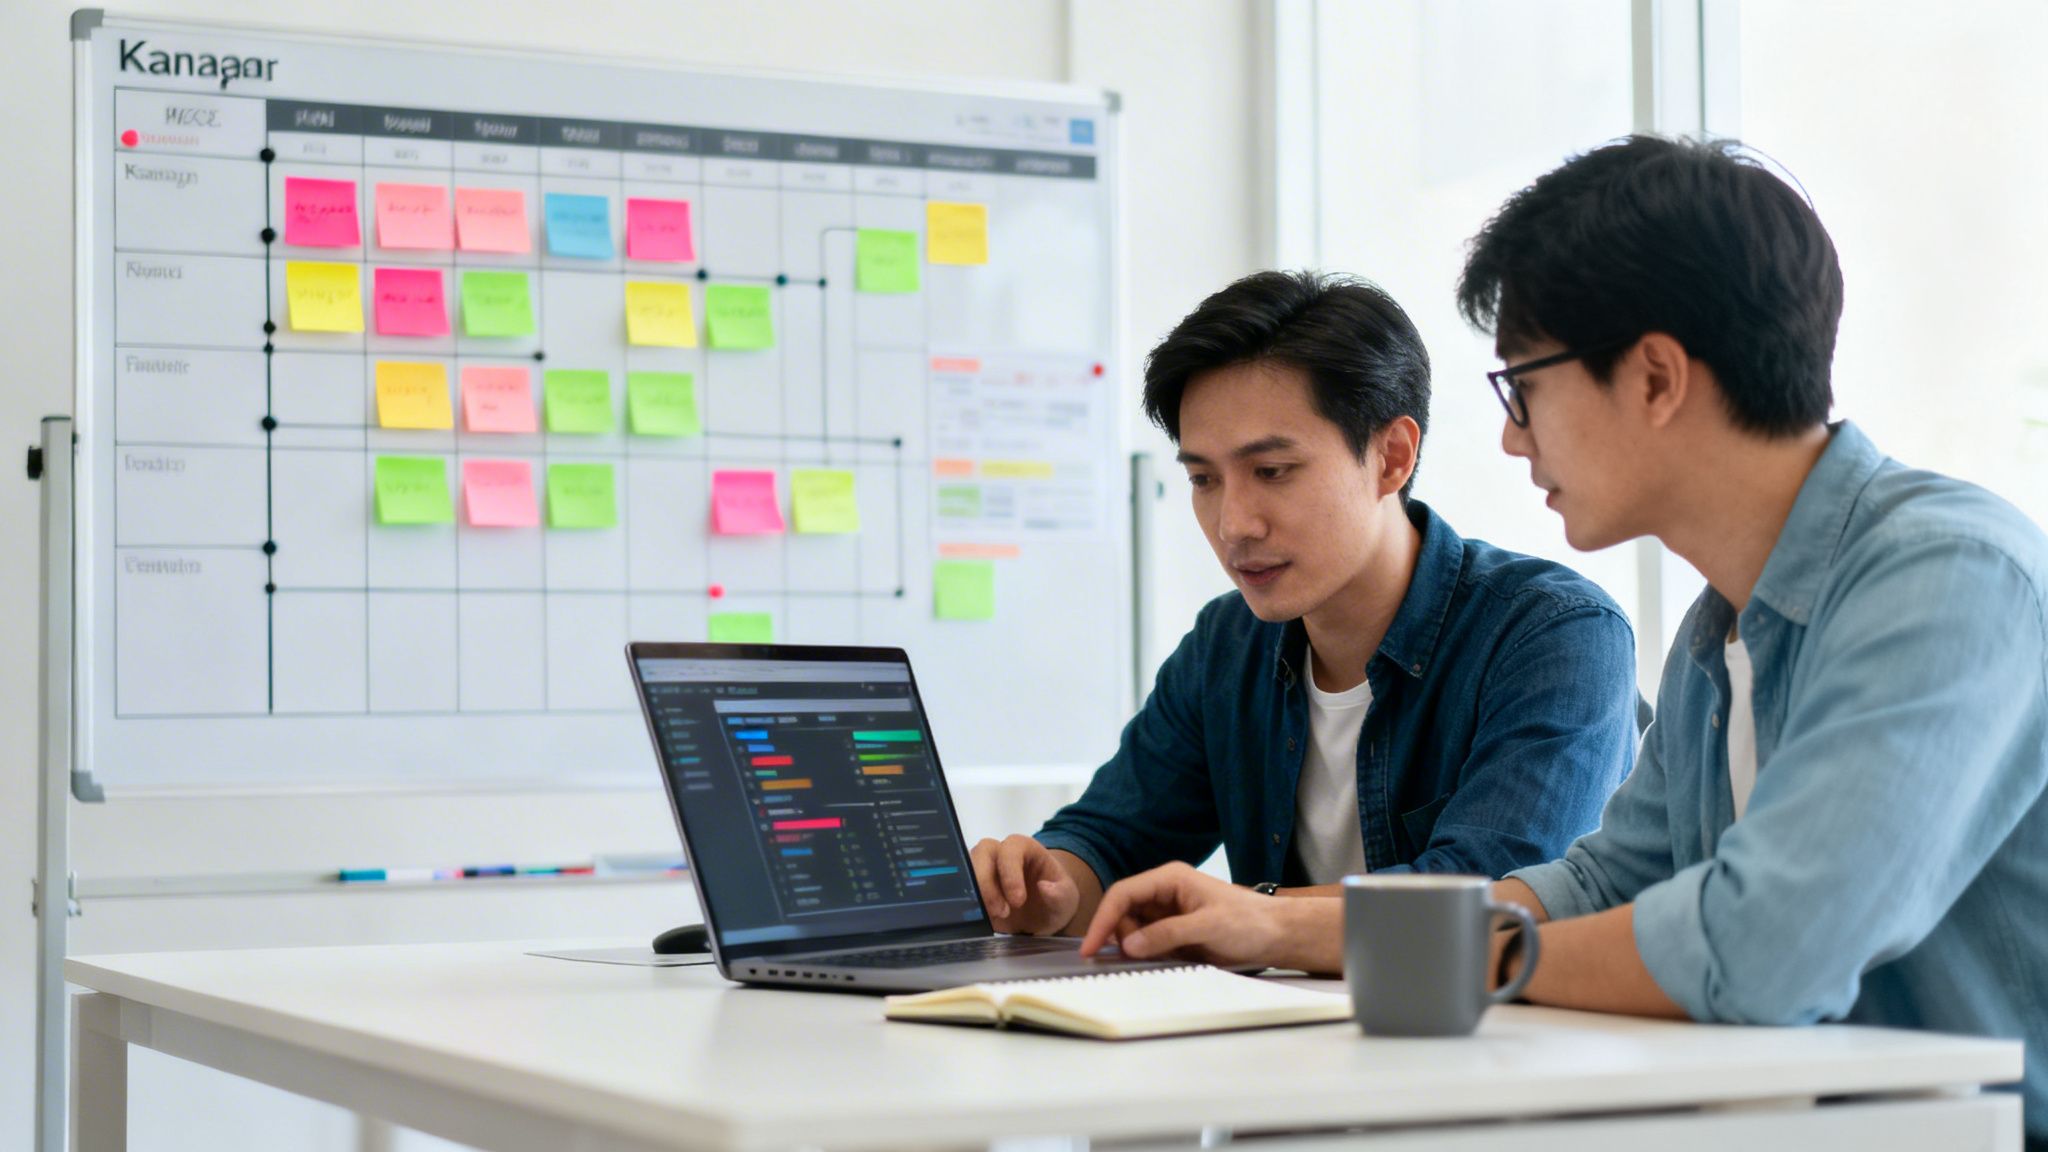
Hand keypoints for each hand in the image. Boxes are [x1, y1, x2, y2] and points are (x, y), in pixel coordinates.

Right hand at [969, 834, 1080, 934]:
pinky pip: (962, 888)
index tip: (1018, 900)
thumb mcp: (1067, 898)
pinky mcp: (974, 888)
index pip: (1011, 849)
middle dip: (988, 883)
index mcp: (1024, 847)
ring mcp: (983, 869)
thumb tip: (1045, 887)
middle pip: (983, 853)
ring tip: (994, 917)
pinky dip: (967, 903)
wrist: (1045, 913)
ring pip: (967, 868)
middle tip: (1002, 912)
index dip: (1011, 873)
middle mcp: (1000, 853)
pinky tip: (980, 920)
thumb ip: (1060, 893)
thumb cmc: (1056, 897)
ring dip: (977, 894)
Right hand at [1079, 862, 1295, 968]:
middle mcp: (1165, 892)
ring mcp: (1169, 912)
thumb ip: (1167, 934)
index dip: (1103, 919)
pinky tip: (1162, 962)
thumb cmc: (1250, 923)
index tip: (1091, 947)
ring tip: (1158, 960)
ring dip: (1135, 948)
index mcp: (1170, 878)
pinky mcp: (1175, 931)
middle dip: (1121, 936)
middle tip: (1133, 960)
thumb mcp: (1208, 927)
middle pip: (1123, 912)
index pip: (1123, 893)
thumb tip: (1129, 945)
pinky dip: (1147, 954)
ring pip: (1133, 929)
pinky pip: (1148, 942)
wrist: (1277, 935)